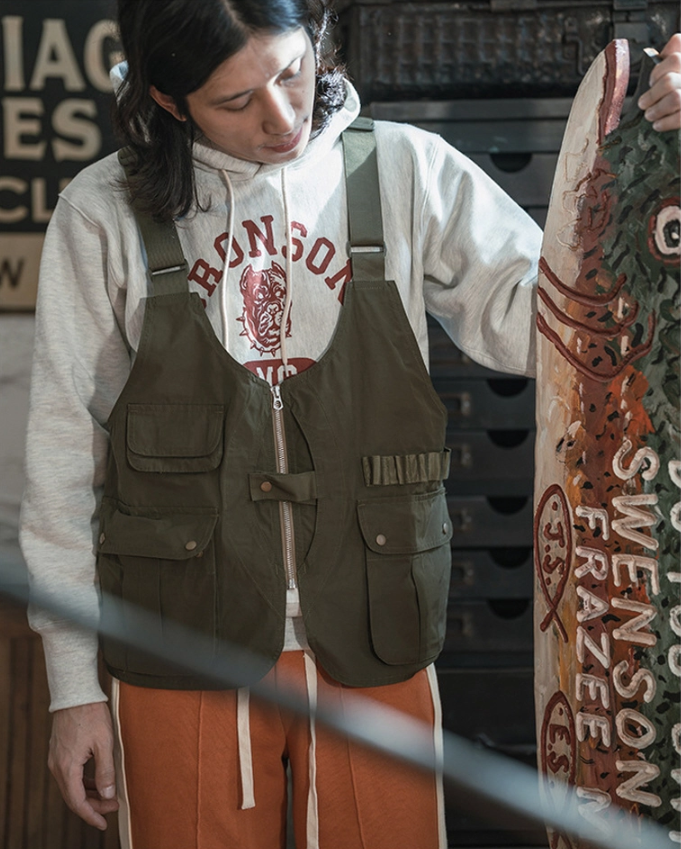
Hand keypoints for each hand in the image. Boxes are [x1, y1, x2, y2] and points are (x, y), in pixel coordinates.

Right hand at [48, 702, 118, 829]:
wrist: (75, 693)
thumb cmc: (91, 714)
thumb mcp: (104, 742)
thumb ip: (106, 771)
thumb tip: (108, 795)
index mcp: (67, 767)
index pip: (77, 802)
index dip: (91, 815)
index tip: (104, 823)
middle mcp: (57, 766)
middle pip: (73, 797)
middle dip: (93, 805)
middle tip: (113, 807)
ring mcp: (56, 759)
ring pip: (71, 786)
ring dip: (89, 794)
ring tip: (108, 796)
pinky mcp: (59, 752)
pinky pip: (70, 775)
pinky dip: (83, 782)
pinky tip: (97, 781)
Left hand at [638, 33, 680, 131]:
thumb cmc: (678, 86)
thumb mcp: (677, 70)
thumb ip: (671, 58)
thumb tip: (655, 50)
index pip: (674, 59)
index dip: (657, 72)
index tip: (652, 82)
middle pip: (669, 82)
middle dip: (652, 95)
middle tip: (644, 103)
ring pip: (675, 99)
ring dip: (656, 110)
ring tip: (650, 115)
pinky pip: (680, 118)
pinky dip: (665, 123)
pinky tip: (658, 124)